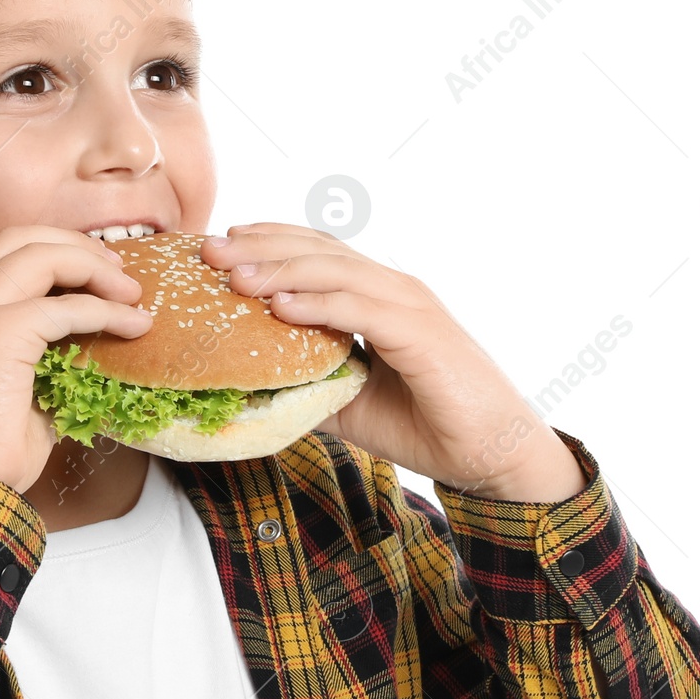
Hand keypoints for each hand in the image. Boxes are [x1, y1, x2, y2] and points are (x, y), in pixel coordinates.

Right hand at [0, 227, 151, 493]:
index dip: (55, 250)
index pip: (4, 253)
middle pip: (23, 238)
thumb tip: (93, 344)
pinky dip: (106, 312)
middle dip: (78, 246)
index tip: (96, 272)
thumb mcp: (16, 390)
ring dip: (97, 270)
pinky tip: (134, 327)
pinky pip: (65, 307)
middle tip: (120, 273)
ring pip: (43, 256)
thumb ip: (42, 356)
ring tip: (133, 295)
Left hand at [198, 223, 585, 501]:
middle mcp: (394, 290)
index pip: (317, 254)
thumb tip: (252, 388)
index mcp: (377, 298)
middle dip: (260, 246)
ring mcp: (410, 307)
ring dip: (280, 269)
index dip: (268, 242)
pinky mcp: (422, 335)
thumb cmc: (428, 426)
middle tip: (208, 248)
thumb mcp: (351, 403)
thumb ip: (308, 385)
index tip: (219, 244)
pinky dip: (319, 305)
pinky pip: (362, 311)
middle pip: (319, 251)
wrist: (491, 456)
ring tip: (233, 273)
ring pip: (337, 272)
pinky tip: (280, 307)